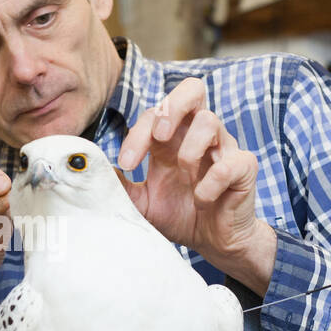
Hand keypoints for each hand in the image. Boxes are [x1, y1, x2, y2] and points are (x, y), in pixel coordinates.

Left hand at [115, 77, 262, 262]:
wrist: (213, 242)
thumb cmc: (180, 215)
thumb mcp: (141, 202)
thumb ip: (120, 185)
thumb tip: (87, 170)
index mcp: (173, 138)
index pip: (153, 113)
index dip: (137, 134)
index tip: (127, 163)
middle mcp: (198, 135)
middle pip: (192, 88)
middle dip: (171, 108)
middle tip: (159, 138)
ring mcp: (223, 148)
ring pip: (210, 121)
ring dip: (190, 151)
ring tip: (185, 179)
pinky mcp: (243, 168)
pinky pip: (230, 162)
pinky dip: (211, 183)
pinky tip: (202, 201)